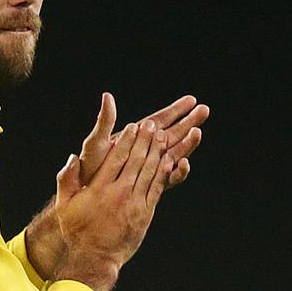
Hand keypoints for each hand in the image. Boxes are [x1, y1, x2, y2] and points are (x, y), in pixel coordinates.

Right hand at [54, 121, 172, 290]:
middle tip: (152, 125)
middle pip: (136, 160)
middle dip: (145, 140)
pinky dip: (163, 173)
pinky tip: (168, 161)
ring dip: (157, 152)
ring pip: (149, 172)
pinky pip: (157, 188)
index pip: (117, 157)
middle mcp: (119, 193)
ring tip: (162, 136)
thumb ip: (67, 180)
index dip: (127, 140)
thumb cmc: (77, 231)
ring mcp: (134, 203)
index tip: (134, 126)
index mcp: (100, 188)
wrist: (94, 258)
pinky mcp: (145, 213)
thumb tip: (73, 158)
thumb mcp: (65, 205)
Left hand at [80, 93, 209, 187]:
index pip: (159, 120)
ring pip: (174, 153)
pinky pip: (167, 178)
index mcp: (134, 137)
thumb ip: (105, 121)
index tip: (191, 100)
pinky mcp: (149, 185)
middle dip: (188, 122)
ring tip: (198, 132)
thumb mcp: (95, 142)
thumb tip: (107, 96)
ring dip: (187, 143)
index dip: (175, 110)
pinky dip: (177, 171)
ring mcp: (149, 168)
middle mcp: (145, 151)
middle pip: (172, 133)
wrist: (86, 194)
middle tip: (205, 110)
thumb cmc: (89, 167)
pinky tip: (184, 163)